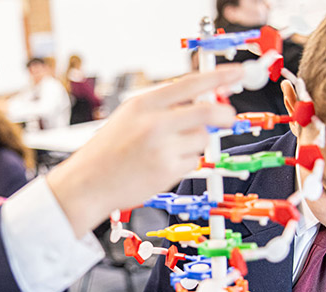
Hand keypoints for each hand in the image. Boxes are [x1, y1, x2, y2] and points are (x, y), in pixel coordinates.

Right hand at [47, 65, 245, 236]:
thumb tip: (201, 98)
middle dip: (224, 115)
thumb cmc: (108, 150)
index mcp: (144, 104)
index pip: (190, 84)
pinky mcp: (168, 172)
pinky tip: (163, 165)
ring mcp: (162, 149)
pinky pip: (193, 162)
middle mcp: (154, 124)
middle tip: (228, 117)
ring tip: (171, 149)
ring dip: (196, 143)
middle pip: (208, 112)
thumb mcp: (130, 116)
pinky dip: (185, 163)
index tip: (238, 73)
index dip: (219, 77)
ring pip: (202, 140)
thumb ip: (163, 106)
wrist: (87, 183)